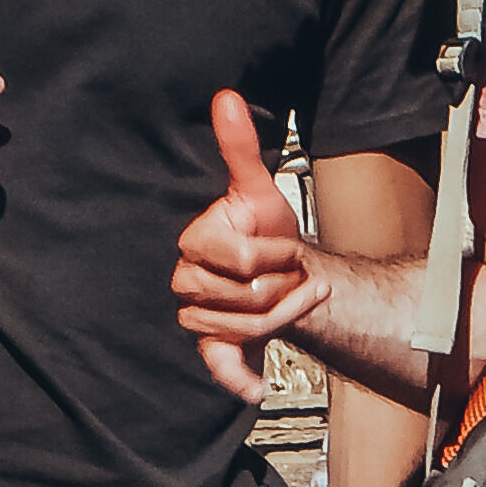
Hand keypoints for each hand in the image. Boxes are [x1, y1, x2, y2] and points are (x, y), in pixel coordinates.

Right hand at [173, 89, 314, 403]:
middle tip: (298, 274)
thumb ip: (239, 147)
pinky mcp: (211, 346)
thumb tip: (226, 96)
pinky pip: (218, 365)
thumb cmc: (264, 226)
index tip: (290, 248)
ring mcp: (196, 315)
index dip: (277, 256)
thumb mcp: (256, 187)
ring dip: (289, 314)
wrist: (276, 267)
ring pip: (251, 326)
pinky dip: (238, 379)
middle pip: (249, 297)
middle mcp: (186, 280)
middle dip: (286, 286)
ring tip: (299, 296)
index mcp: (194, 241)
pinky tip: (256, 390)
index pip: (243, 260)